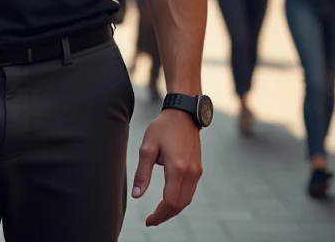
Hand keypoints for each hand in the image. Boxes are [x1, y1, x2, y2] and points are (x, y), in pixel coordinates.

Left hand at [133, 110, 202, 226]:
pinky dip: (180, 200)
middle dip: (165, 215)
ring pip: (187, 200)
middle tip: (152, 220)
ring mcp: (196, 171)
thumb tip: (136, 195)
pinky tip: (170, 200)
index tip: (148, 221)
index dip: (159, 215)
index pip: (170, 202)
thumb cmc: (164, 127)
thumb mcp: (148, 147)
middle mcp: (190, 173)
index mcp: (177, 169)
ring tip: (159, 213)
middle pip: (180, 205)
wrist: (183, 113)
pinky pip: (190, 192)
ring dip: (173, 210)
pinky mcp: (198, 169)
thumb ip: (142, 173)